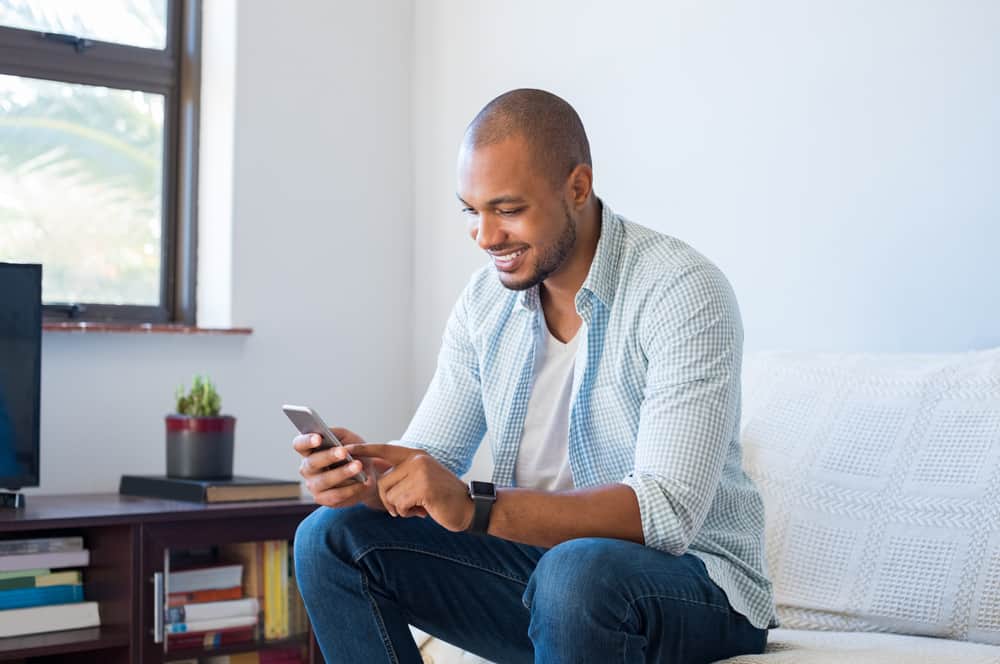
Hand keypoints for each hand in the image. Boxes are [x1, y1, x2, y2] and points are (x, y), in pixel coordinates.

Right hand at [292, 427, 390, 509]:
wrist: (367, 473)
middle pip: (312, 462)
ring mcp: (313, 485)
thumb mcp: (348, 438)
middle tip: (343, 452)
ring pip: (324, 480)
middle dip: (328, 457)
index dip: (307, 440)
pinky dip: (350, 489)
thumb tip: (331, 435)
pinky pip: (335, 496)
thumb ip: (338, 434)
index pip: (300, 444)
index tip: (319, 438)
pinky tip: (361, 483)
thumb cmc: (353, 452)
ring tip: (358, 466)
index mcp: (309, 450)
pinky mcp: (323, 499)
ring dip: (342, 473)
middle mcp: (307, 468)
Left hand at [347, 444, 473, 531]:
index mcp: (415, 455)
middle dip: (390, 501)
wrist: (469, 508)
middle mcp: (417, 459)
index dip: (366, 450)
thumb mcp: (422, 481)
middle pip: (382, 482)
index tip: (348, 449)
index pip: (385, 449)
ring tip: (418, 508)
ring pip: (389, 495)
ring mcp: (421, 471)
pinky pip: (399, 505)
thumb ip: (403, 476)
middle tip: (408, 508)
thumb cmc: (442, 499)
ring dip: (399, 508)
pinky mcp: (423, 487)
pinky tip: (422, 511)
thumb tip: (377, 482)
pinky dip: (407, 513)